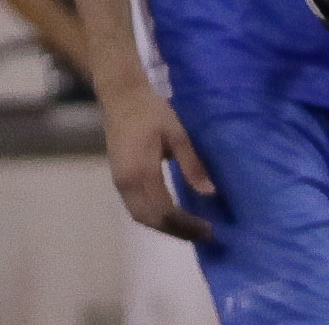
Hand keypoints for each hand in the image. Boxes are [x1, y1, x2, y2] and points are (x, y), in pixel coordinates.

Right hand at [98, 76, 219, 246]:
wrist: (121, 95)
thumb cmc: (151, 110)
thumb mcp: (177, 133)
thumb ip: (192, 164)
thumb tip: (210, 192)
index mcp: (142, 171)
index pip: (165, 211)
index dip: (187, 225)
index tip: (209, 230)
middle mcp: (127, 183)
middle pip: (151, 220)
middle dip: (176, 232)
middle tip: (202, 234)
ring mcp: (120, 182)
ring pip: (141, 217)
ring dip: (164, 227)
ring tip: (189, 228)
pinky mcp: (119, 179)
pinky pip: (136, 208)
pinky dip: (154, 217)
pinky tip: (171, 215)